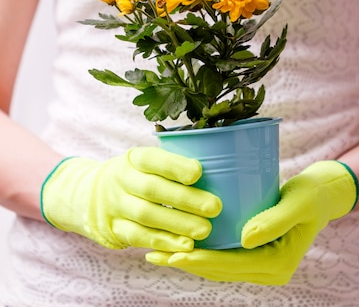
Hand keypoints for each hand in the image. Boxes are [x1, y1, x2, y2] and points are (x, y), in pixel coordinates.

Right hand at [41, 147, 221, 250]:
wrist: (92, 195)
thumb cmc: (137, 175)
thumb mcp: (146, 161)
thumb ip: (172, 163)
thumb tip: (220, 164)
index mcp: (133, 158)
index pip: (152, 158)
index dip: (174, 165)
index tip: (198, 172)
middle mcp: (121, 180)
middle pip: (152, 189)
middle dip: (184, 198)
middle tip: (214, 206)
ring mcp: (115, 206)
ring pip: (146, 215)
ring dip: (177, 224)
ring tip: (204, 229)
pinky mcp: (115, 229)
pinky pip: (139, 237)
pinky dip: (163, 242)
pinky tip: (184, 246)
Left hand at [146, 160, 358, 284]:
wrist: (323, 194)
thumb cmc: (311, 195)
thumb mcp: (296, 203)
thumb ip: (273, 221)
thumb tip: (244, 239)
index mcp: (277, 265)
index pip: (231, 265)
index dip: (201, 260)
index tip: (173, 253)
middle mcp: (268, 271)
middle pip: (219, 270)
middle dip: (186, 262)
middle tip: (154, 253)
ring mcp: (261, 263)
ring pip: (218, 266)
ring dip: (189, 258)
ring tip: (157, 250)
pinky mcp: (255, 251)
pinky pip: (223, 255)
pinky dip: (201, 250)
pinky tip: (179, 240)